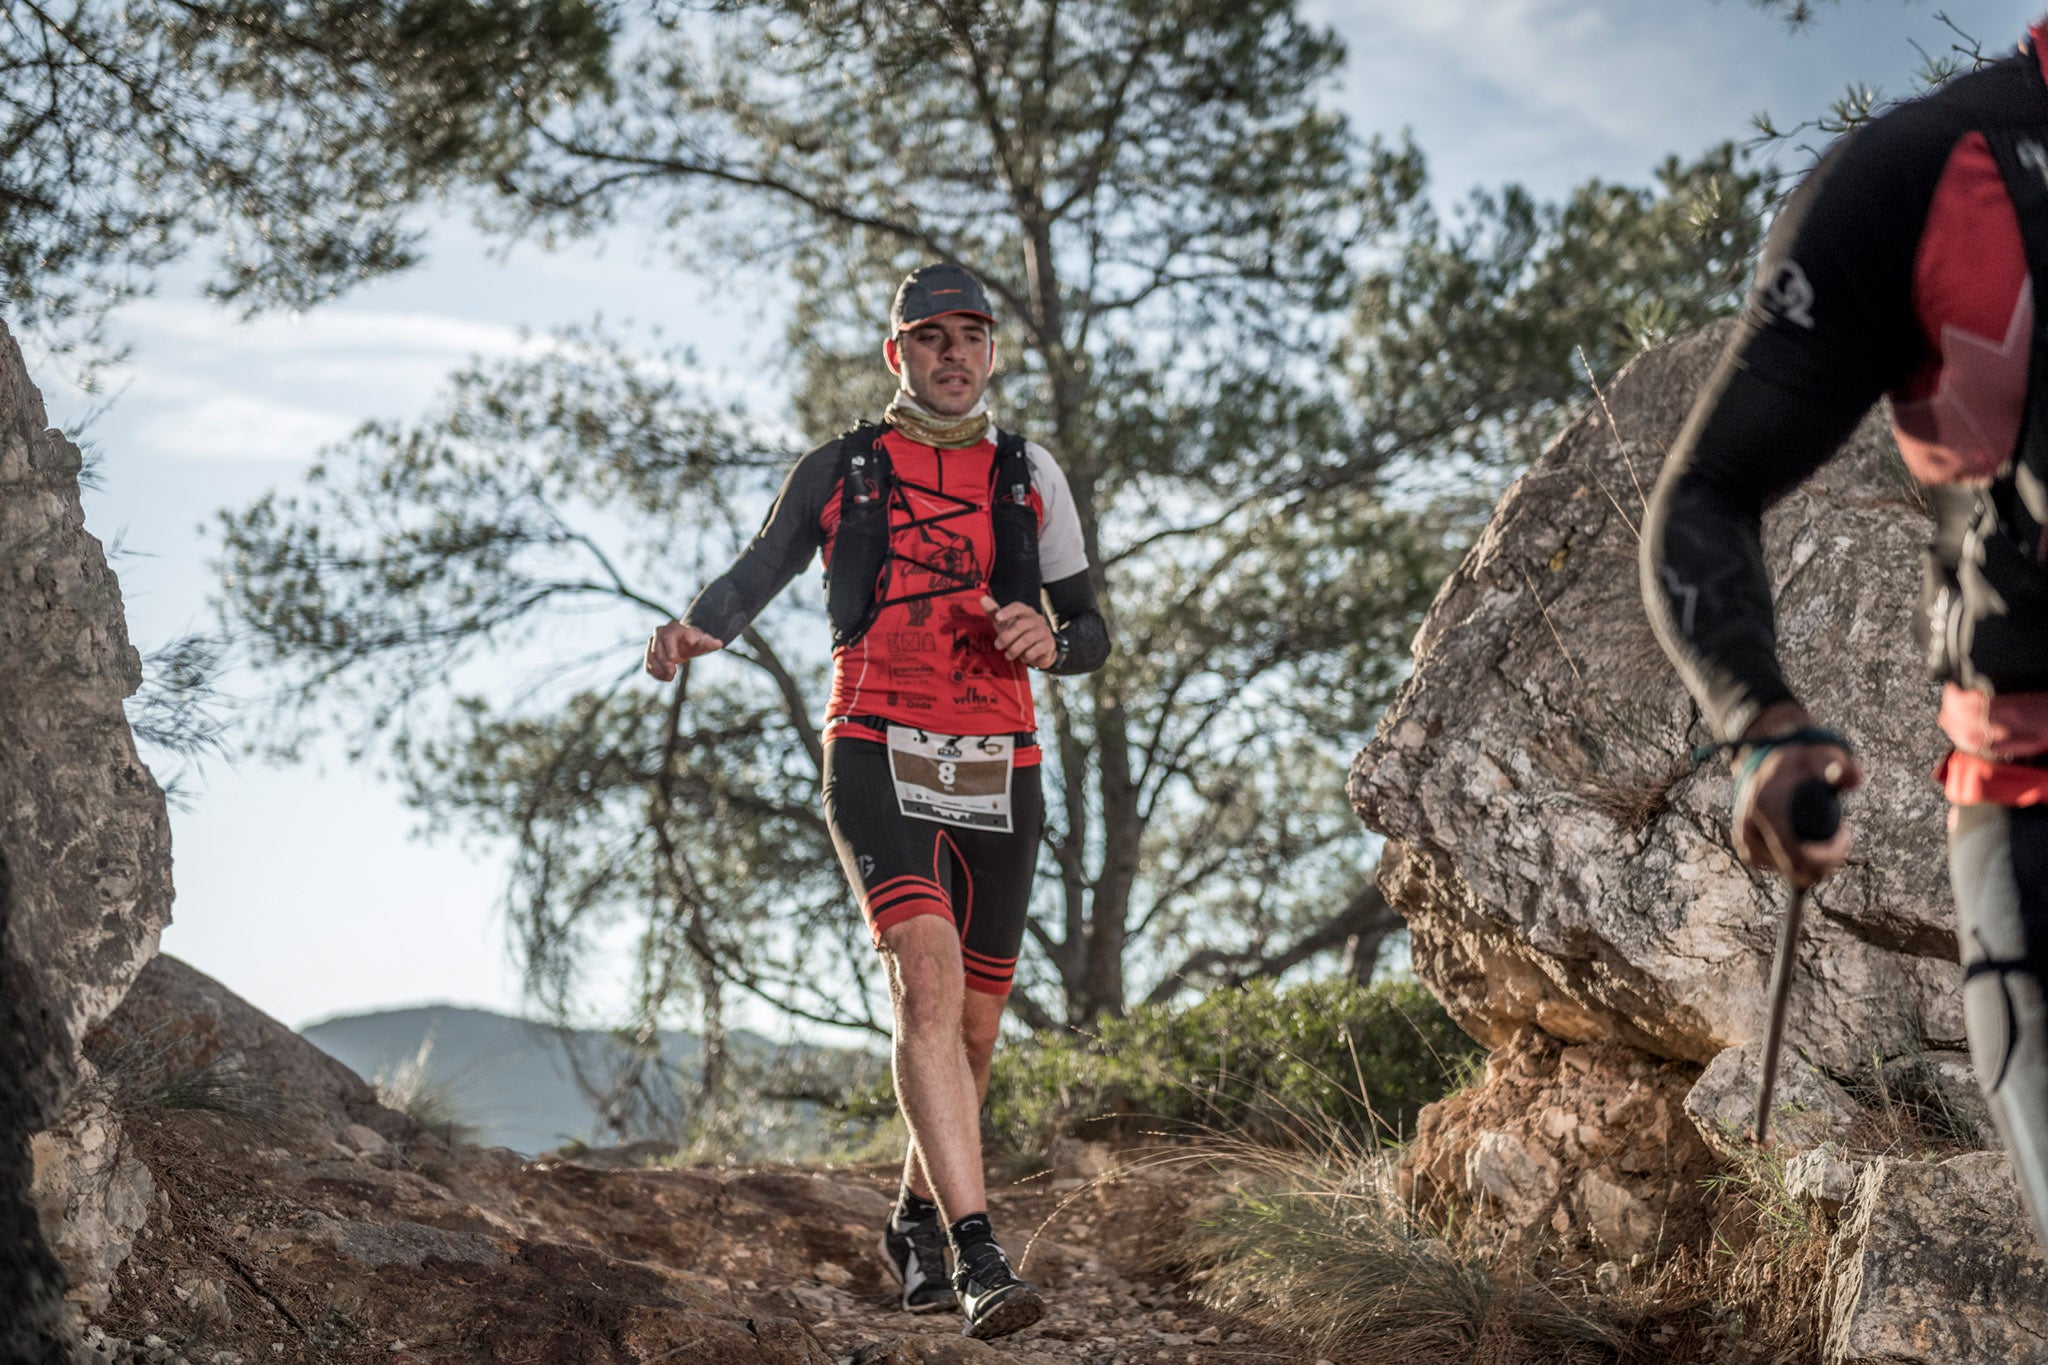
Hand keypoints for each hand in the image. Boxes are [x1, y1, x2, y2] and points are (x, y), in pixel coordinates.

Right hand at [645, 620, 722, 680]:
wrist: (687, 642)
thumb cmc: (696, 641)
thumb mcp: (704, 642)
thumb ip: (710, 642)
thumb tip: (719, 644)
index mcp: (674, 628)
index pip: (669, 636)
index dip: (671, 647)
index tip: (675, 658)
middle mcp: (660, 633)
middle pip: (657, 647)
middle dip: (664, 661)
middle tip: (673, 672)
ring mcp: (653, 643)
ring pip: (650, 656)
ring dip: (659, 669)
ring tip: (671, 677)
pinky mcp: (650, 654)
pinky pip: (648, 664)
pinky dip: (655, 673)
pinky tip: (666, 678)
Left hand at [980, 594, 1056, 668]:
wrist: (1040, 650)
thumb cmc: (1019, 634)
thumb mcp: (1005, 624)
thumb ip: (994, 612)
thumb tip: (983, 599)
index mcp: (1026, 612)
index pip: (1018, 607)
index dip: (1007, 612)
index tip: (997, 618)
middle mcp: (1036, 619)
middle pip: (1020, 625)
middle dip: (1006, 636)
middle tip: (997, 645)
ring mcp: (1044, 631)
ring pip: (1027, 638)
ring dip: (1014, 649)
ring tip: (1008, 656)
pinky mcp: (1049, 643)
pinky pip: (1037, 649)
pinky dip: (1027, 655)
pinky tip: (1023, 658)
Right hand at [1731, 703, 1863, 888]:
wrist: (1764, 764)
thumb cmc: (1798, 761)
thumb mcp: (1821, 757)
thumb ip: (1840, 766)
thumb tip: (1853, 777)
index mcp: (1765, 806)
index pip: (1798, 856)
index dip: (1829, 856)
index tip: (1846, 834)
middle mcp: (1749, 826)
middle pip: (1796, 870)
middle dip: (1827, 863)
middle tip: (1842, 837)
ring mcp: (1745, 840)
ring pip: (1790, 873)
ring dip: (1815, 863)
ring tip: (1827, 835)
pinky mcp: (1746, 849)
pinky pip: (1780, 868)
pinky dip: (1799, 863)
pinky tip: (1809, 843)